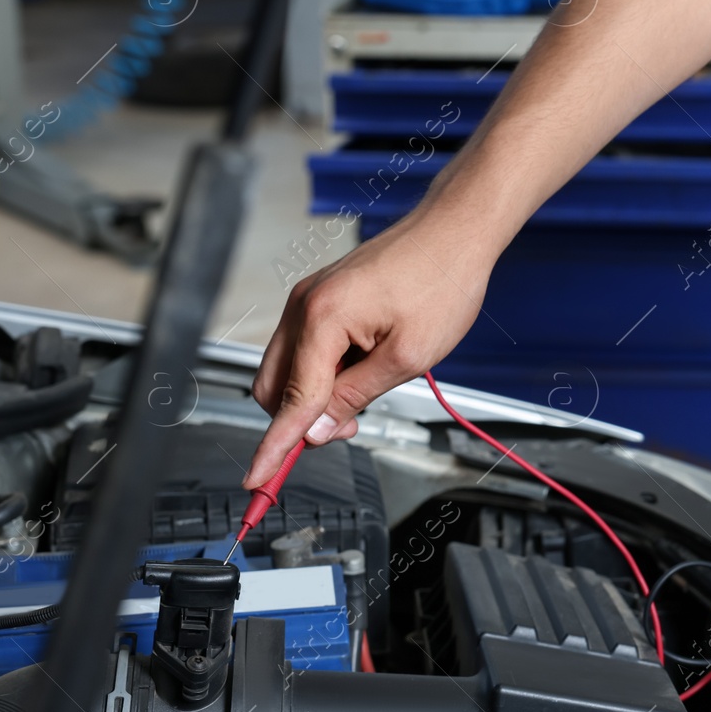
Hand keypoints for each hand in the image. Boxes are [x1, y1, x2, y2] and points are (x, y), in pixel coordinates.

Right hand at [243, 212, 496, 487]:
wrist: (454, 231)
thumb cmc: (442, 280)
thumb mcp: (407, 356)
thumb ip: (355, 397)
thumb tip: (316, 431)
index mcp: (322, 320)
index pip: (290, 401)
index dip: (274, 448)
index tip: (257, 480)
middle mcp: (304, 306)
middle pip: (275, 388)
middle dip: (302, 419)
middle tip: (351, 426)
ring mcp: (309, 299)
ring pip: (288, 369)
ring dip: (316, 395)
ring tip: (369, 387)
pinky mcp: (321, 297)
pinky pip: (305, 348)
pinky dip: (325, 370)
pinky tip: (365, 365)